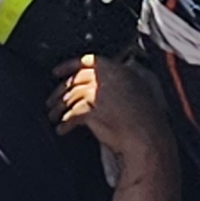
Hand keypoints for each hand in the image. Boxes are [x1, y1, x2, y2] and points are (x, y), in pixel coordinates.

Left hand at [55, 55, 174, 188]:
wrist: (149, 139)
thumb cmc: (146, 121)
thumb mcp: (136, 93)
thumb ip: (118, 84)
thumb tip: (97, 87)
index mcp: (120, 71)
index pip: (89, 61)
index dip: (69, 65)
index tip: (57, 72)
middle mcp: (108, 79)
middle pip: (75, 80)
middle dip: (59, 92)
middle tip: (50, 102)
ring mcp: (99, 93)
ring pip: (71, 97)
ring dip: (59, 108)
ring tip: (54, 117)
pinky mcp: (93, 111)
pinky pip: (72, 116)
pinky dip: (65, 124)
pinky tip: (62, 130)